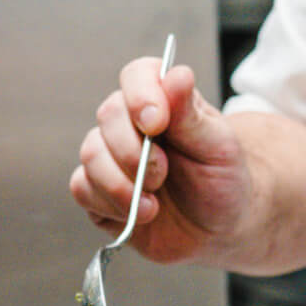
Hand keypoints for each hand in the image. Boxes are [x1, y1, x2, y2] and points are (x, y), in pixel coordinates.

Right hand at [70, 56, 251, 266]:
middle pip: (109, 114)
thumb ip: (191, 115)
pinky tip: (140, 214)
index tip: (157, 123)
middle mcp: (131, 123)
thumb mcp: (219, 147)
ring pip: (91, 154)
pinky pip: (82, 188)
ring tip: (153, 204)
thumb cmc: (222, 180)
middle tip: (163, 174)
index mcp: (164, 101)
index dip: (141, 95)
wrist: (218, 230)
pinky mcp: (97, 190)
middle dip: (136, 152)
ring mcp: (111, 155)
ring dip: (122, 184)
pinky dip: (112, 205)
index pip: (137, 75)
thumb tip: (176, 75)